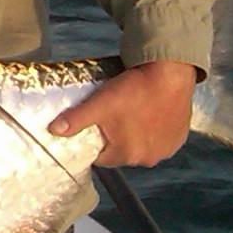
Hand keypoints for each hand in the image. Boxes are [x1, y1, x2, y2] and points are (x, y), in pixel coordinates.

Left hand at [51, 60, 197, 168]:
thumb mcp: (99, 103)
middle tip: (115, 114)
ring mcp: (166, 149)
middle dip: (116, 138)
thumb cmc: (134, 89)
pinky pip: (161, 139)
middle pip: (122, 152)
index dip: (96, 140)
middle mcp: (148, 158)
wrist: (170, 74)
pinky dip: (155, 131)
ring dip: (137, 135)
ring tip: (134, 112)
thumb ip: (75, 119)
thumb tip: (53, 131)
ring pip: (142, 147)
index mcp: (126, 154)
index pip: (101, 156)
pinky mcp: (179, 137)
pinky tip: (151, 114)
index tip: (98, 124)